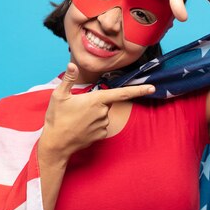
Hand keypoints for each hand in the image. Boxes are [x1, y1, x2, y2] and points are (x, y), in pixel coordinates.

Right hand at [38, 62, 155, 164]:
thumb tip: (72, 64)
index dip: (138, 90)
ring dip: (93, 114)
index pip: (122, 93)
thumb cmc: (57, 118)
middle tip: (77, 108)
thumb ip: (68, 79)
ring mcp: (103, 125)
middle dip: (95, 103)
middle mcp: (103, 113)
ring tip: (76, 118)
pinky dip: (92, 125)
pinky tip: (80, 127)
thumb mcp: (59, 95)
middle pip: (105, 103)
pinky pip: (100, 126)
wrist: (56, 144)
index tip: (152, 88)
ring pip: (102, 114)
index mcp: (96, 100)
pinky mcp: (101, 136)